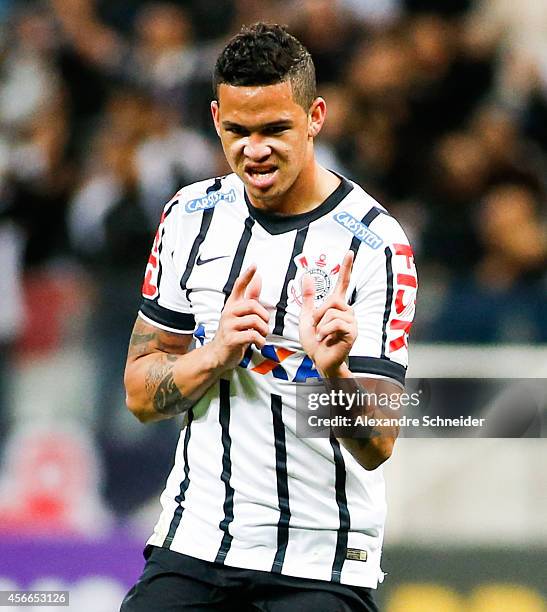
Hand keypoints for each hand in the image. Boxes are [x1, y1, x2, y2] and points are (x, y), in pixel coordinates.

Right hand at [209, 265, 268, 370]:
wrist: (218, 355)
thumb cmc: (232, 334)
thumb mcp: (241, 315)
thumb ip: (250, 298)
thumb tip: (258, 278)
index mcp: (232, 305)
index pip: (239, 286)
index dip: (246, 275)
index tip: (254, 265)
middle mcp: (228, 312)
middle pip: (253, 305)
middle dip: (264, 316)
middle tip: (265, 325)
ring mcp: (228, 325)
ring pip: (254, 321)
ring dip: (264, 330)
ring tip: (262, 336)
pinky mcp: (231, 339)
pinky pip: (252, 335)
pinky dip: (260, 341)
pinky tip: (259, 344)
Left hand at [298, 252, 356, 376]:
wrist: (319, 360)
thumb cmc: (315, 341)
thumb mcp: (307, 317)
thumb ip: (308, 298)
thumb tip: (306, 276)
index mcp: (337, 306)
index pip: (343, 283)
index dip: (346, 268)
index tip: (349, 252)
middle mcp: (347, 311)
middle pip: (332, 300)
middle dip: (318, 315)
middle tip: (317, 328)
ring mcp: (352, 322)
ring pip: (332, 312)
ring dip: (320, 325)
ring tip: (322, 336)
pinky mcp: (352, 332)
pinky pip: (335, 323)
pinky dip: (325, 332)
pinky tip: (326, 340)